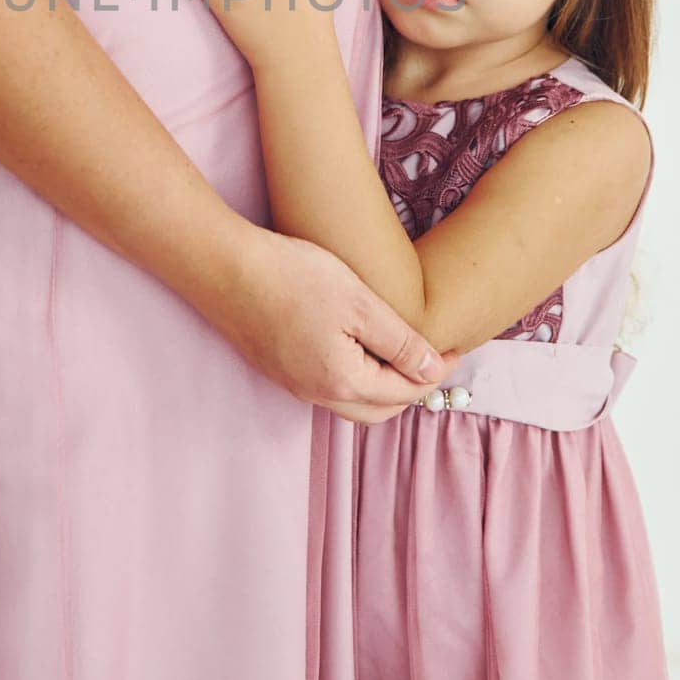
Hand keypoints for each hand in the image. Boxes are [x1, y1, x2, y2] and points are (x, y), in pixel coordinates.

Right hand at [198, 221, 458, 424]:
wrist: (223, 268)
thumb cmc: (292, 277)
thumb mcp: (358, 303)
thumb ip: (398, 341)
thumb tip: (431, 369)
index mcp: (342, 381)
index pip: (404, 391)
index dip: (435, 371)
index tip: (456, 347)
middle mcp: (317, 394)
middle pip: (379, 410)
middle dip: (411, 389)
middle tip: (433, 356)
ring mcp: (293, 384)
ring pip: (352, 403)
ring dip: (382, 387)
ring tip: (400, 354)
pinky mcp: (278, 369)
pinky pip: (328, 388)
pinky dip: (355, 378)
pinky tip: (357, 349)